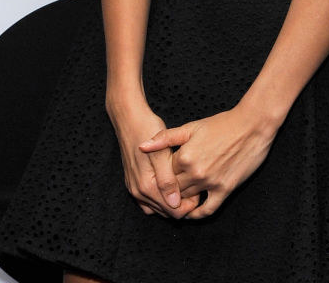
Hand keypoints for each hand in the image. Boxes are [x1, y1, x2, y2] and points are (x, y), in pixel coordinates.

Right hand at [107, 99, 201, 218]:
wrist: (129, 117)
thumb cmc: (147, 130)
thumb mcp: (161, 153)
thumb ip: (167, 180)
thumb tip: (175, 203)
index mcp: (146, 186)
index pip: (172, 211)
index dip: (188, 206)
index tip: (199, 193)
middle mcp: (138, 192)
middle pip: (165, 211)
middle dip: (181, 205)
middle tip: (195, 189)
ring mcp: (134, 187)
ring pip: (157, 207)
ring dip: (171, 202)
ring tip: (185, 187)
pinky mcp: (133, 181)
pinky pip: (149, 200)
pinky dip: (160, 198)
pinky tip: (170, 186)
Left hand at [138, 106, 276, 219]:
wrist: (252, 125)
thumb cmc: (222, 124)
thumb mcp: (191, 127)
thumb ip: (165, 138)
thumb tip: (141, 146)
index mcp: (184, 156)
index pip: (164, 174)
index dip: (162, 175)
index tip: (161, 175)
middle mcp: (195, 172)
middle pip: (174, 189)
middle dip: (169, 191)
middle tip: (166, 192)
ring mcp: (210, 182)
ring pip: (188, 200)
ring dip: (181, 201)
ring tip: (177, 201)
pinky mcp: (225, 189)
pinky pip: (208, 209)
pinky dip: (198, 214)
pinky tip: (192, 213)